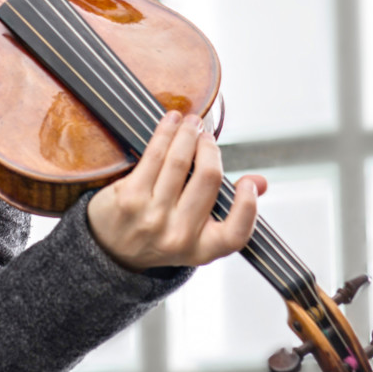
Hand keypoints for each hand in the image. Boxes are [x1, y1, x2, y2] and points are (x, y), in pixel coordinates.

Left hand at [85, 111, 265, 271]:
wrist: (111, 248)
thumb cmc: (158, 235)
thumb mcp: (196, 234)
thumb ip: (230, 211)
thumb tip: (261, 183)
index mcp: (201, 250)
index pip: (236, 234)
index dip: (248, 205)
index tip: (247, 182)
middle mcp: (178, 236)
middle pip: (207, 179)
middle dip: (210, 149)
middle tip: (207, 136)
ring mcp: (152, 217)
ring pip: (180, 162)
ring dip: (188, 134)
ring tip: (191, 123)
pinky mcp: (129, 197)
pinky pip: (154, 155)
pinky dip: (166, 133)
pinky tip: (171, 122)